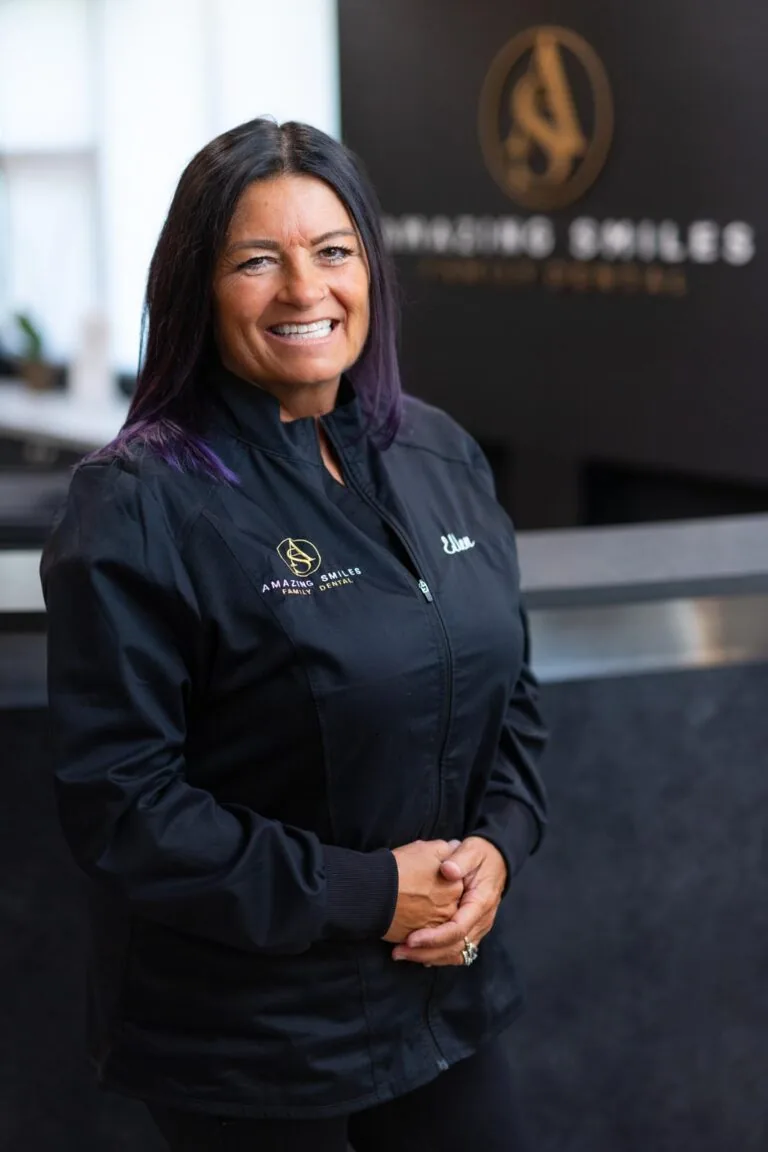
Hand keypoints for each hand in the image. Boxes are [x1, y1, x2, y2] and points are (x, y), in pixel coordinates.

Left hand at [391, 837, 507, 966]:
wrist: (496, 860)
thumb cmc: (480, 855)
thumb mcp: (471, 851)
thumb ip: (460, 860)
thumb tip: (447, 870)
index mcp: (480, 903)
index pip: (457, 929)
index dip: (434, 937)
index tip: (411, 939)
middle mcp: (481, 922)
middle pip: (454, 948)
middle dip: (426, 953)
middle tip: (399, 952)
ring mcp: (478, 928)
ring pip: (455, 954)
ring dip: (429, 957)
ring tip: (403, 954)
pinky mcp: (472, 930)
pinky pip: (456, 951)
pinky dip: (437, 955)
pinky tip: (418, 954)